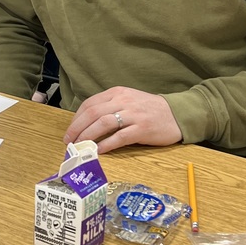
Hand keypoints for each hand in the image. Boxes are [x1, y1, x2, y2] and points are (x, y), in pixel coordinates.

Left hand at [64, 86, 181, 153]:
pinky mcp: (142, 129)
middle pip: (93, 113)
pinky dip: (106, 144)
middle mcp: (123, 101)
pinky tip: (98, 151)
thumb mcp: (127, 101)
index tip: (69, 130)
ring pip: (103, 124)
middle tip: (69, 141)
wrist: (176, 114)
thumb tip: (85, 124)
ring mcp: (133, 115)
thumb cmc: (148, 109)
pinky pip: (119, 137)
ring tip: (79, 146)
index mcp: (117, 93)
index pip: (90, 104)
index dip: (76, 118)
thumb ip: (109, 107)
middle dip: (77, 128)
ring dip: (87, 136)